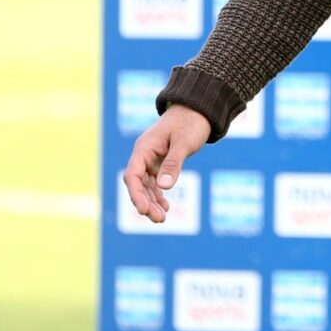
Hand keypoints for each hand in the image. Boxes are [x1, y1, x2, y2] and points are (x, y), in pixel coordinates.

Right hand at [121, 105, 211, 224]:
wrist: (198, 110)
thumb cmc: (190, 123)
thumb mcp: (183, 143)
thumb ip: (173, 164)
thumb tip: (164, 187)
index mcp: (144, 148)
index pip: (133, 176)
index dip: (136, 195)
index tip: (143, 210)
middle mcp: (144, 155)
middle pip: (138, 184)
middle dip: (146, 203)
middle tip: (159, 220)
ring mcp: (152, 160)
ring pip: (147, 186)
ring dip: (152, 202)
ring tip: (162, 219)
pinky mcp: (161, 163)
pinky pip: (156, 183)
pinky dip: (159, 195)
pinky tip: (166, 207)